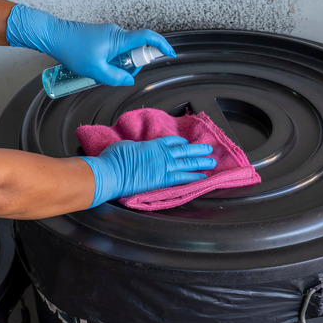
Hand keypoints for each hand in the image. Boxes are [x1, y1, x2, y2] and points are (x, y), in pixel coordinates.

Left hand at [5, 4, 175, 85]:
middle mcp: (117, 33)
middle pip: (136, 50)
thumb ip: (116, 78)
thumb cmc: (72, 49)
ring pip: (124, 52)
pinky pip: (115, 50)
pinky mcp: (102, 37)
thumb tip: (128, 80)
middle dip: (131, 65)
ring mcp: (109, 34)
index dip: (162, 45)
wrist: (53, 36)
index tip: (170, 54)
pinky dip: (112, 60)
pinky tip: (97, 66)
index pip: (148, 38)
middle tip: (117, 75)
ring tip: (100, 71)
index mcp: (119, 39)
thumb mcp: (96, 71)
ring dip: (119, 64)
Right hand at [79, 136, 215, 207]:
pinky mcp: (163, 181)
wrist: (111, 173)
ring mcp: (164, 168)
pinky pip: (183, 178)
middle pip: (184, 151)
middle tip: (208, 149)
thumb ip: (138, 148)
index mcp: (152, 145)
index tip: (186, 142)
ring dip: (201, 162)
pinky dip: (194, 177)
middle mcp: (161, 155)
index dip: (181, 142)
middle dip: (198, 150)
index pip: (171, 141)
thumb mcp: (127, 146)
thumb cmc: (113, 159)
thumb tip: (140, 150)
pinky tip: (203, 177)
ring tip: (212, 162)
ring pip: (188, 163)